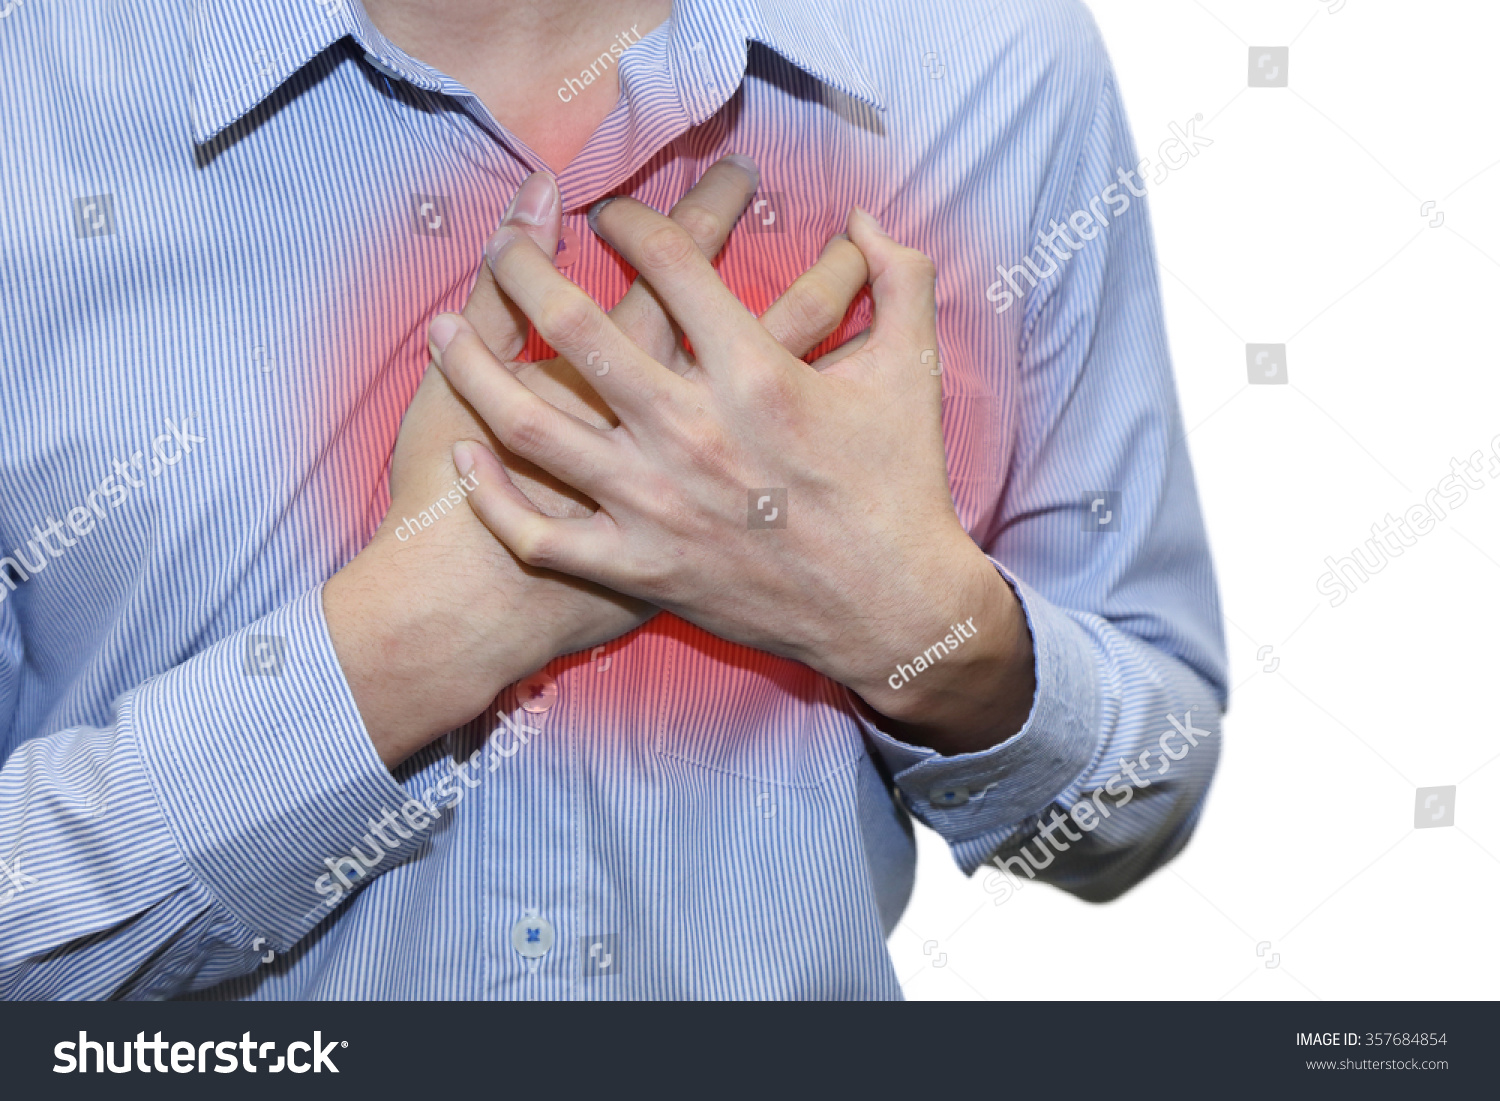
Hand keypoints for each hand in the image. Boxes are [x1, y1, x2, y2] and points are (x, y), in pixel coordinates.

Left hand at [326, 158, 873, 766]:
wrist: (892, 613)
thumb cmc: (901, 489)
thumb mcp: (913, 374)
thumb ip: (902, 280)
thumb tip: (870, 217)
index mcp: (756, 375)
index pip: (669, 264)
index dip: (629, 220)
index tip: (607, 213)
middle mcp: (691, 432)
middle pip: (577, 328)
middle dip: (525, 269)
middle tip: (498, 245)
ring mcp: (657, 506)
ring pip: (532, 426)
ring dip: (475, 369)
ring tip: (442, 328)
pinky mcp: (640, 570)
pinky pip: (542, 534)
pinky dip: (493, 497)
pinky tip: (467, 455)